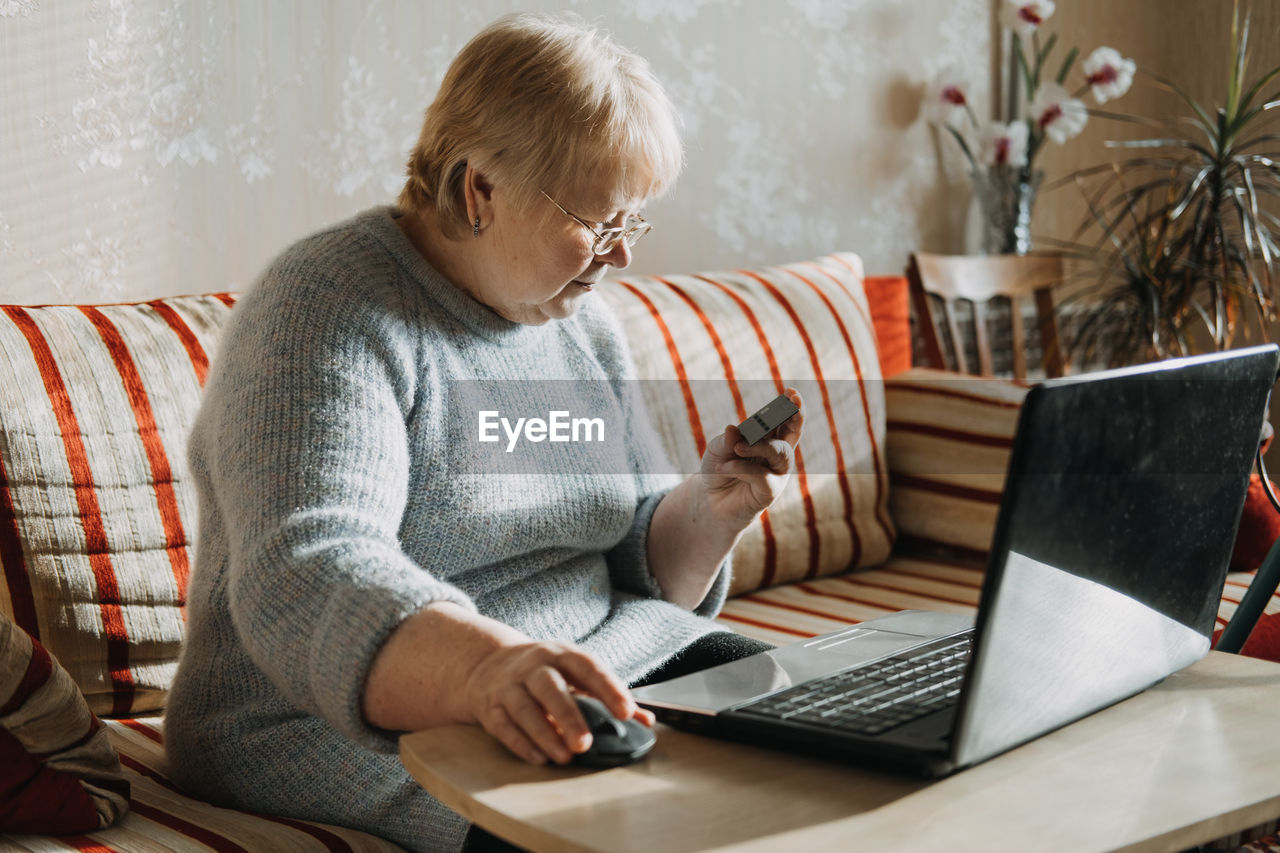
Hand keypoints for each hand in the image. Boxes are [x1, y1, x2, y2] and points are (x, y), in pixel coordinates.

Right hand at [462, 640, 654, 764]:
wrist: (488, 664)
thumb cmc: (545, 673)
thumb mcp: (575, 674)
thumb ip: (608, 697)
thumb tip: (645, 721)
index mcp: (561, 654)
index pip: (588, 667)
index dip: (608, 688)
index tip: (626, 712)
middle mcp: (533, 666)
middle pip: (550, 687)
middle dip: (569, 716)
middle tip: (586, 743)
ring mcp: (509, 686)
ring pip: (524, 708)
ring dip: (544, 734)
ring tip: (565, 757)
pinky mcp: (490, 707)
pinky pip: (503, 726)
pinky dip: (521, 743)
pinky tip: (539, 758)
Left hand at [698, 389, 803, 527]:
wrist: (710, 500)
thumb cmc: (719, 468)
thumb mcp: (716, 450)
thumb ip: (726, 440)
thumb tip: (734, 428)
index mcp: (768, 437)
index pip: (783, 419)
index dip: (790, 406)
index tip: (791, 392)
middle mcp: (777, 454)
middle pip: (794, 432)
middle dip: (796, 416)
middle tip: (792, 401)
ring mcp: (776, 473)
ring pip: (780, 452)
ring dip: (759, 446)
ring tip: (737, 447)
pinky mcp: (770, 492)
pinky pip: (762, 476)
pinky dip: (741, 469)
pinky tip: (724, 467)